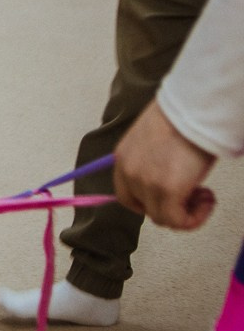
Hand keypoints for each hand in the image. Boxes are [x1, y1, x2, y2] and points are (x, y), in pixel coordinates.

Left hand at [114, 98, 218, 228]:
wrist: (193, 108)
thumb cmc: (182, 118)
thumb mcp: (155, 140)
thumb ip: (153, 161)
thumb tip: (169, 176)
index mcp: (122, 158)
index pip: (127, 195)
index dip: (152, 201)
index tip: (175, 192)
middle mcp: (128, 172)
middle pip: (145, 209)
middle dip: (171, 206)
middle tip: (194, 193)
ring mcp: (145, 183)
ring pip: (163, 218)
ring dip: (187, 212)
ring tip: (205, 194)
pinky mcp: (167, 191)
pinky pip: (178, 221)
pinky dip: (195, 218)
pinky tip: (209, 198)